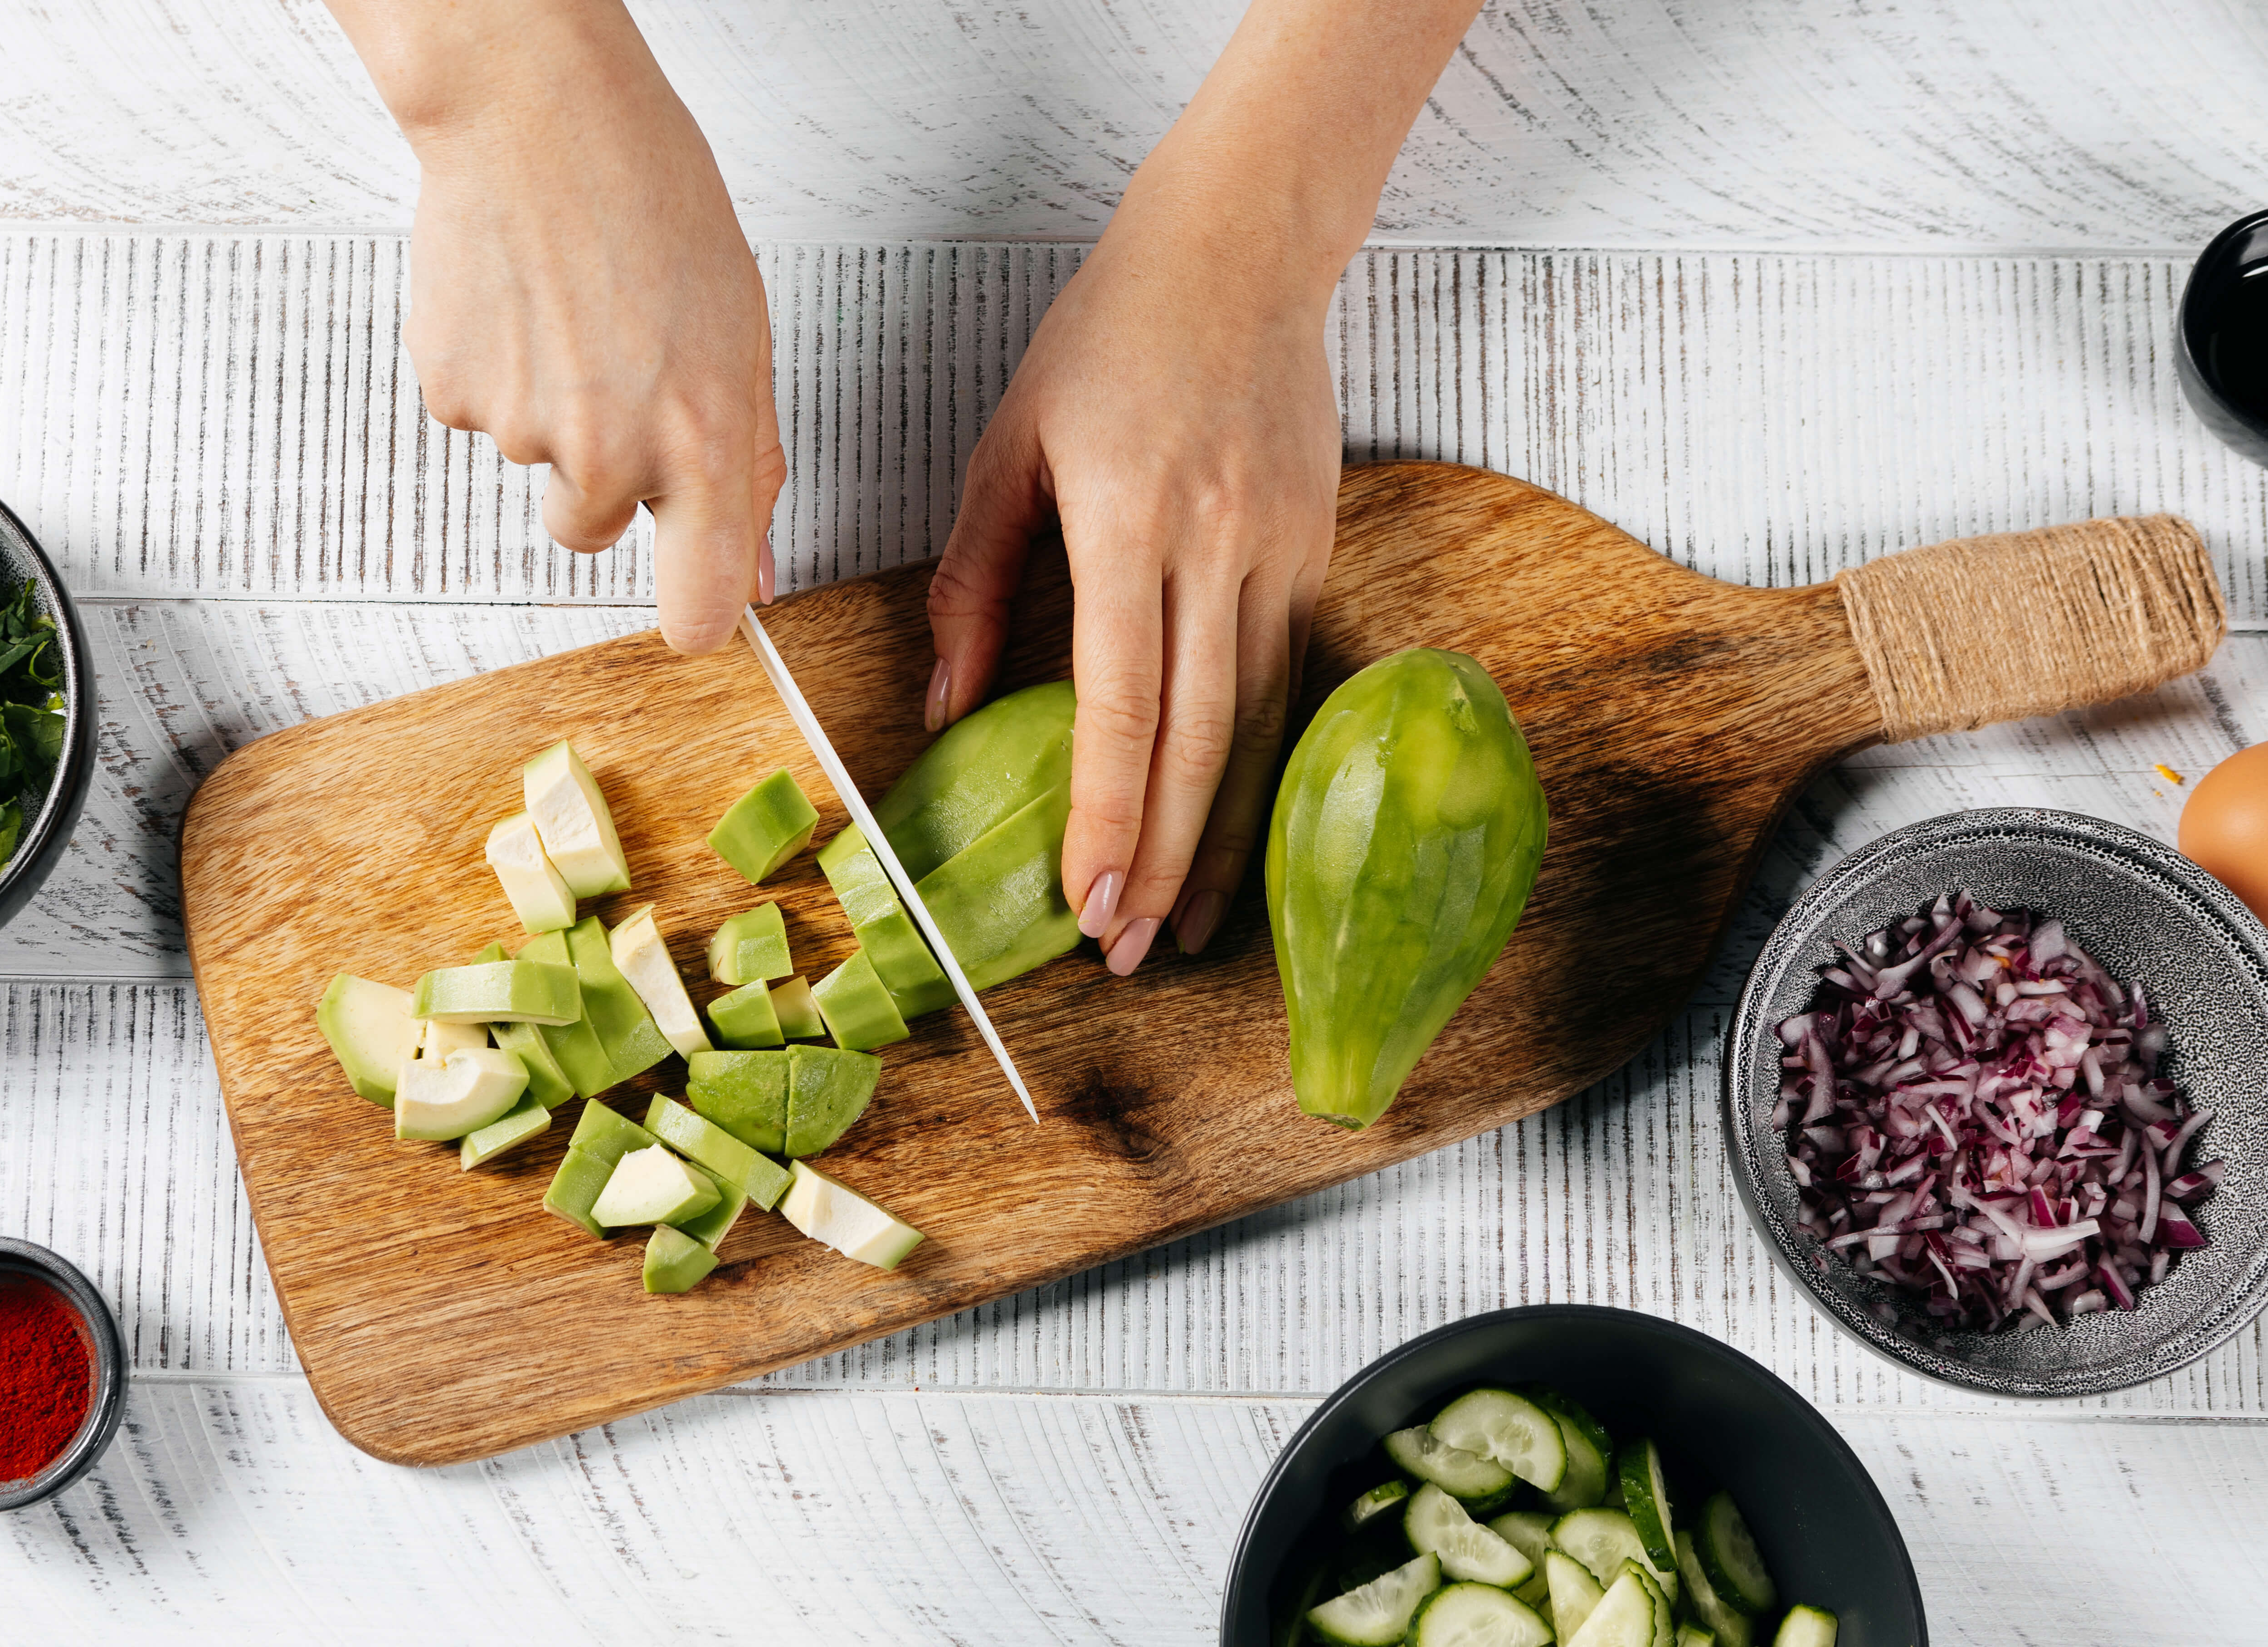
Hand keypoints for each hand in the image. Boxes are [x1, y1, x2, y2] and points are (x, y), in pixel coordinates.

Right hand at [331, 0, 783, 653]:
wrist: (538, 116)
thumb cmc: (653, 205)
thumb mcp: (742, 338)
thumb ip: (750, 465)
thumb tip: (758, 575)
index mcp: (700, 442)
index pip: (699, 605)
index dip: (695, 615)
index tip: (694, 608)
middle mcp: (609, 451)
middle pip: (592, 534)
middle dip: (602, 477)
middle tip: (613, 371)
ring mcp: (523, 429)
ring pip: (535, 463)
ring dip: (551, 407)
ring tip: (570, 311)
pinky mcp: (452, 394)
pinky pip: (480, 414)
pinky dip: (496, 371)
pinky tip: (519, 302)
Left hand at [922, 0, 1483, 974]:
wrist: (1240, 251)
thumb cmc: (1107, 337)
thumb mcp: (1007, 445)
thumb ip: (975, 579)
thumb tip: (953, 706)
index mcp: (1127, 514)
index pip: (1119, 699)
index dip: (1105, 812)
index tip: (1086, 900)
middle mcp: (1217, 541)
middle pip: (1197, 735)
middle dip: (1162, 856)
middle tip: (1132, 952)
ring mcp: (1281, 548)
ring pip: (1257, 723)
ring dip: (1221, 834)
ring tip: (1190, 924)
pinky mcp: (1316, 548)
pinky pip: (1288, 678)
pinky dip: (1260, 764)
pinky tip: (1234, 825)